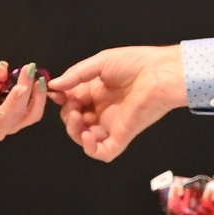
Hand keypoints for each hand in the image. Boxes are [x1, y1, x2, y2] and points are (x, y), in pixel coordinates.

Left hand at [0, 61, 47, 152]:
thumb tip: (4, 65)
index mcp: (9, 120)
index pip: (31, 112)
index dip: (39, 96)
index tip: (41, 78)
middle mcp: (2, 129)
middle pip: (23, 112)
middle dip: (29, 90)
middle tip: (29, 70)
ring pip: (8, 117)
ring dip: (15, 100)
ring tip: (21, 84)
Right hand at [52, 46, 185, 162]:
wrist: (160, 72)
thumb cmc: (136, 63)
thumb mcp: (99, 63)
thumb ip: (75, 75)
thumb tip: (53, 85)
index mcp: (97, 92)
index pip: (72, 101)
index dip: (61, 99)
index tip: (54, 93)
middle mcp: (103, 110)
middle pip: (75, 121)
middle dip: (68, 114)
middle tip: (72, 104)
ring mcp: (112, 124)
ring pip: (85, 138)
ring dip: (74, 130)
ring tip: (77, 115)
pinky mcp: (122, 135)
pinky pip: (103, 151)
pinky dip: (91, 148)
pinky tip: (87, 135)